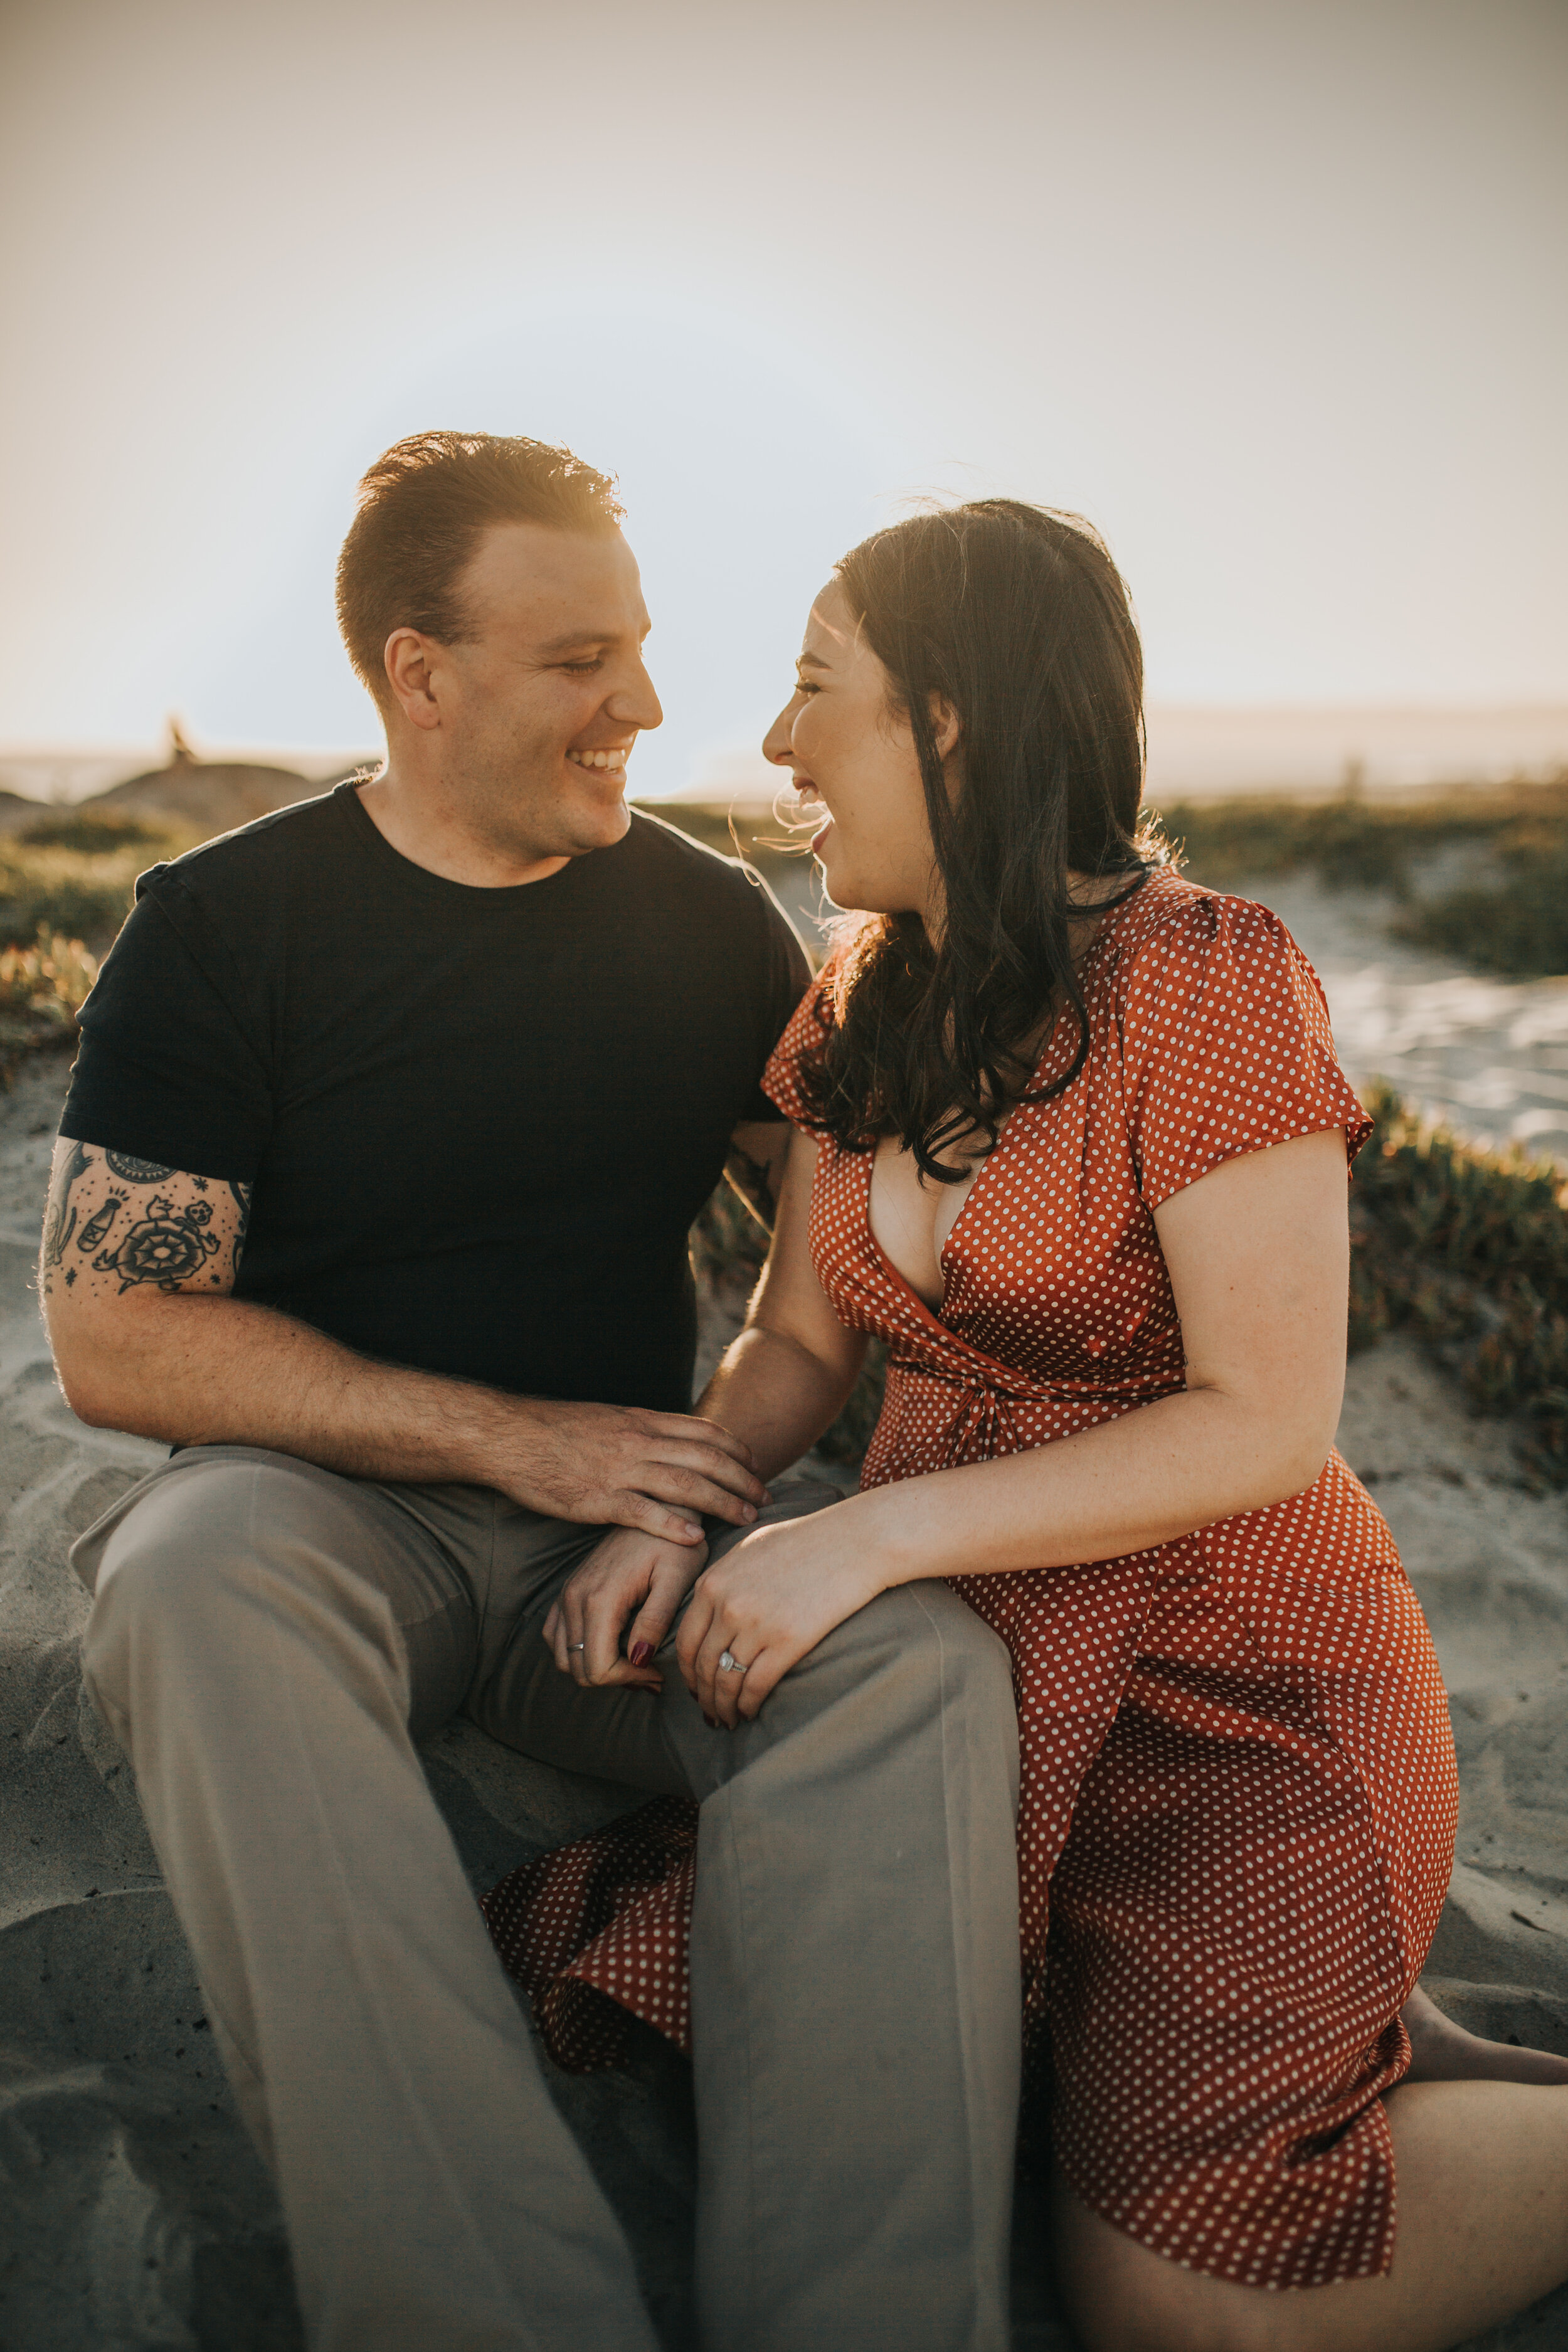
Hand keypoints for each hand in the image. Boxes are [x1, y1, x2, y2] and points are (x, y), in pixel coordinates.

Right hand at [493, 1400, 766, 1542]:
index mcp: (641, 1421)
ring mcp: (619, 1470)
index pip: (703, 1431)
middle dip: (741, 1477)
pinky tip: (695, 1538)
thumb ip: (642, 1429)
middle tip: (765, 1496)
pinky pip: (642, 1512)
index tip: (755, 1464)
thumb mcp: (608, 1418)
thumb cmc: (556, 1430)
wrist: (511, 1436)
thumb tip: (671, 1439)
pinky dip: (672, 1525)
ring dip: (721, 1500)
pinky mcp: (597, 1498)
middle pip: (705, 1457)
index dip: (735, 1448)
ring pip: (685, 1483)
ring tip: (746, 1516)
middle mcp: (637, 1441)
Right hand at [542, 1526, 708, 1691]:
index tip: (656, 1671)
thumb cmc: (675, 1542)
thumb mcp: (677, 1578)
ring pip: (564, 1658)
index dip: (628, 1680)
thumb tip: (639, 1659)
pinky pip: (556, 1636)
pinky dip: (577, 1651)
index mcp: (601, 1599)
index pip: (598, 1669)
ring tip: (633, 1660)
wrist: (658, 1505)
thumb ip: (656, 1619)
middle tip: (649, 1670)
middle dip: (615, 1679)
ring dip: (596, 1668)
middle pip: (579, 1669)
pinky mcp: (568, 1590)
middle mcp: (575, 1598)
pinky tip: (610, 1645)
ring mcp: (567, 1593)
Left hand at [676, 1504, 883, 1727]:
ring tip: (729, 1719)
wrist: (854, 1541)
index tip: (695, 1687)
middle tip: (710, 1712)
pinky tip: (750, 1711)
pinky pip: (756, 1685)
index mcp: (713, 1582)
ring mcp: (756, 1624)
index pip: (686, 1640)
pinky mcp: (787, 1641)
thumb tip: (710, 1611)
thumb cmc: (807, 1541)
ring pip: (726, 1681)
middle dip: (704, 1696)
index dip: (688, 1672)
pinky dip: (748, 1705)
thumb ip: (724, 1580)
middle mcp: (727, 1605)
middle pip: (703, 1666)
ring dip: (724, 1707)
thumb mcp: (750, 1549)